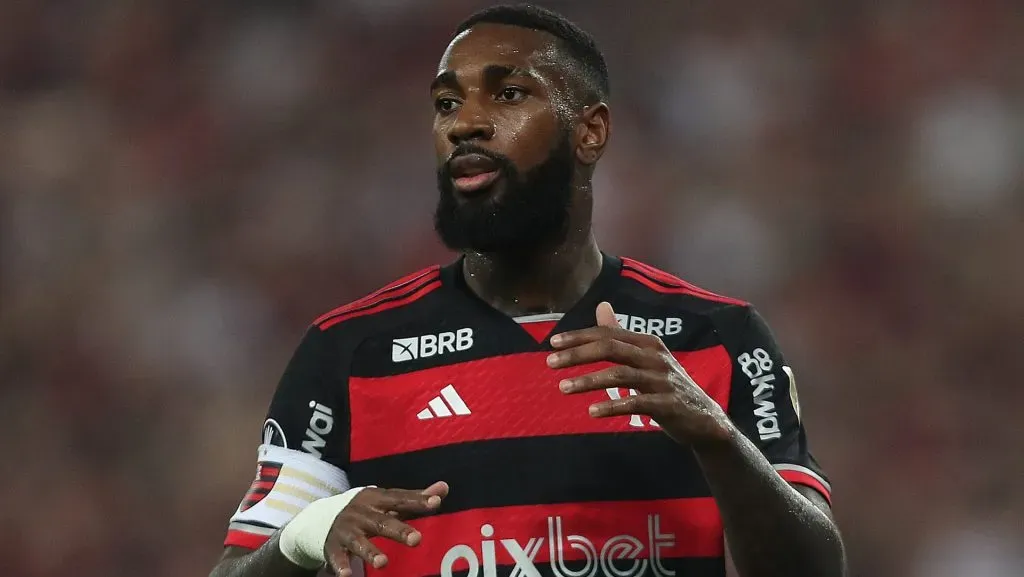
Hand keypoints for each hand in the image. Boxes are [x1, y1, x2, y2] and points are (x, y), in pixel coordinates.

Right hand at [325, 481, 448, 575]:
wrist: (322, 517)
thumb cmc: (368, 510)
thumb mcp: (388, 501)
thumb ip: (415, 498)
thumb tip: (444, 487)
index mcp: (377, 498)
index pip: (400, 499)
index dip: (418, 500)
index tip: (436, 502)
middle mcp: (361, 513)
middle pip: (382, 522)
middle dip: (399, 530)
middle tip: (417, 539)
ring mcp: (347, 530)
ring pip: (359, 542)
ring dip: (370, 552)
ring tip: (383, 563)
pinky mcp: (334, 547)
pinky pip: (338, 558)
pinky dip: (341, 566)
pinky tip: (347, 576)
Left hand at [547, 302, 729, 444]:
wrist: (704, 420)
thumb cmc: (667, 386)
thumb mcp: (645, 357)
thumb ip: (621, 335)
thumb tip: (601, 305)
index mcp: (648, 343)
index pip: (608, 333)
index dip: (579, 337)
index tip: (552, 343)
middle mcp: (655, 357)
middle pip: (611, 348)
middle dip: (578, 354)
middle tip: (549, 362)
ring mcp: (662, 380)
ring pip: (620, 375)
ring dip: (588, 381)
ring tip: (563, 387)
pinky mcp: (667, 404)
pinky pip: (636, 403)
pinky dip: (613, 406)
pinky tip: (592, 411)